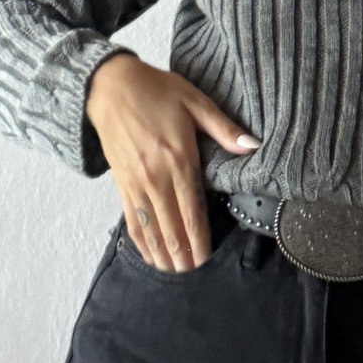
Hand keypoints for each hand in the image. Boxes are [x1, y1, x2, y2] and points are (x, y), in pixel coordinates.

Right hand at [84, 54, 260, 271]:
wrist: (110, 86)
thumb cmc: (156, 90)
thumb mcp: (195, 101)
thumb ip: (223, 128)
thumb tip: (252, 145)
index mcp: (179, 159)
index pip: (193, 211)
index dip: (201, 240)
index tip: (208, 260)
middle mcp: (156, 178)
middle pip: (172, 228)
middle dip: (184, 255)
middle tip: (195, 276)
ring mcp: (136, 183)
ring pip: (152, 230)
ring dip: (164, 254)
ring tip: (176, 274)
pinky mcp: (121, 184)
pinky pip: (131, 220)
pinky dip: (141, 242)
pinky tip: (150, 255)